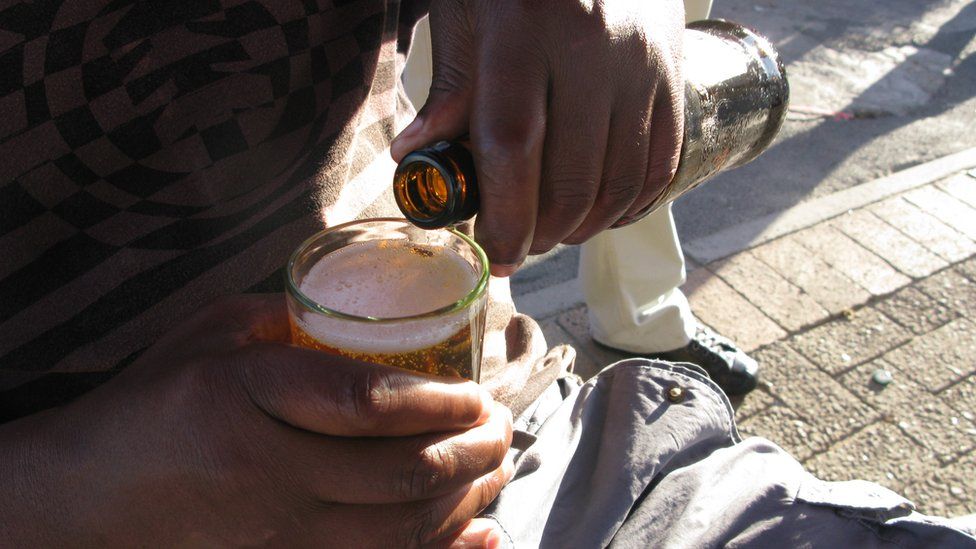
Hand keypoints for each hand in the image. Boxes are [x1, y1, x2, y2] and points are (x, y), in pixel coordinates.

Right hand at [0, 294, 511, 546]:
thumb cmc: (153, 403)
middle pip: (398, 474)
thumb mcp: (207, 334)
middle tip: (501, 427)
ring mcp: (279, 531)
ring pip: (399, 529)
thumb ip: (283, 316)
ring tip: (496, 467)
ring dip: (465, 499)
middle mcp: (270, 473)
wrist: (91, 494)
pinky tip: (478, 535)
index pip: (365, 405)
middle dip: (471, 452)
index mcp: (250, 399)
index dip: (437, 403)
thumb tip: (362, 308)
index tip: (477, 393)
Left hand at [392, 0, 684, 275]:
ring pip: (620, 181)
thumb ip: (451, 85)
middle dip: (542, 232)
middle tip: (519, 244)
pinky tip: (600, 213)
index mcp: (524, 27)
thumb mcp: (467, 10)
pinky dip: (630, 204)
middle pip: (572, 176)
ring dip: (584, 227)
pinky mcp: (675, 73)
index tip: (494, 252)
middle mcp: (592, 46)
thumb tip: (417, 157)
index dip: (503, 213)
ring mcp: (641, 62)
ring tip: (555, 233)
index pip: (513, 144)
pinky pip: (661, 163)